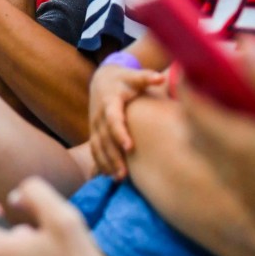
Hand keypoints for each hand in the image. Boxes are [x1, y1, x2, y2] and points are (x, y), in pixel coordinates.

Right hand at [88, 63, 165, 178]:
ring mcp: (94, 124)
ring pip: (97, 147)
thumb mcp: (134, 76)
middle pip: (104, 138)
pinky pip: (94, 149)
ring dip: (105, 163)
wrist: (103, 79)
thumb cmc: (124, 79)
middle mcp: (99, 115)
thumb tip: (160, 77)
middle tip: (124, 174)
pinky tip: (108, 176)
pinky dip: (99, 163)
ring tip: (118, 179)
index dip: (119, 132)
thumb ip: (147, 77)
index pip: (113, 119)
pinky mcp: (94, 131)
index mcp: (109, 101)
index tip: (130, 147)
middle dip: (113, 156)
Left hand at [183, 47, 254, 255]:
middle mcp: (230, 170)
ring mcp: (243, 192)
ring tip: (236, 110)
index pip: (192, 107)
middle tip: (212, 82)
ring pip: (211, 154)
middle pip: (195, 130)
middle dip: (196, 103)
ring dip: (211, 129)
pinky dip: (229, 153)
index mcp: (235, 145)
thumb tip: (241, 44)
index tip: (192, 63)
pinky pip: (229, 174)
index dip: (187, 82)